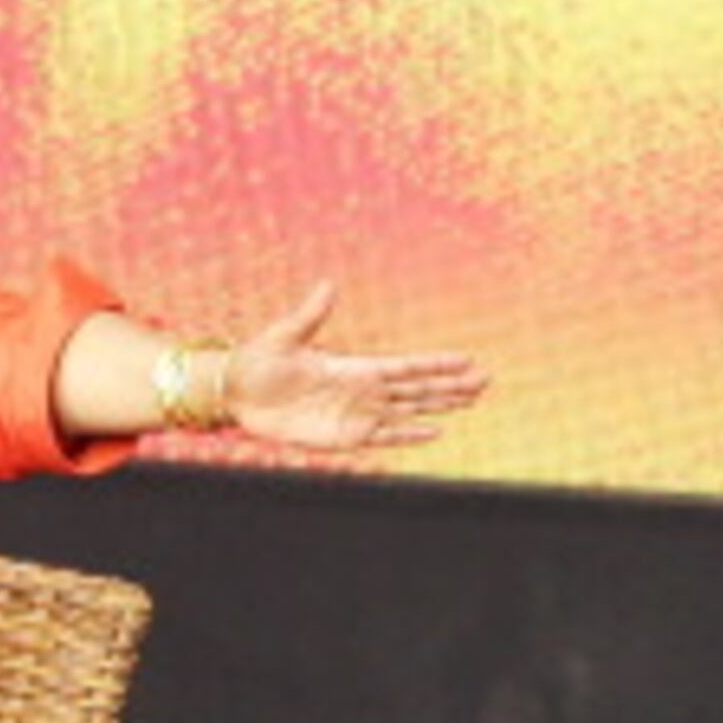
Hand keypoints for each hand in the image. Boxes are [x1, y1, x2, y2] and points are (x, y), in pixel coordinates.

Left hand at [225, 282, 490, 452]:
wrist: (235, 394)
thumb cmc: (257, 362)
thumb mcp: (284, 337)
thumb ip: (309, 315)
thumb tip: (328, 284)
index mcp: (354, 367)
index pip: (406, 366)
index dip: (436, 364)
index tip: (467, 360)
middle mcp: (362, 392)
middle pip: (417, 390)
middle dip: (452, 386)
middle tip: (486, 381)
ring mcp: (355, 415)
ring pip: (408, 412)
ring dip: (440, 407)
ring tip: (472, 402)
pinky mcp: (341, 437)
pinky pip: (382, 438)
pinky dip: (408, 436)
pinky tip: (434, 433)